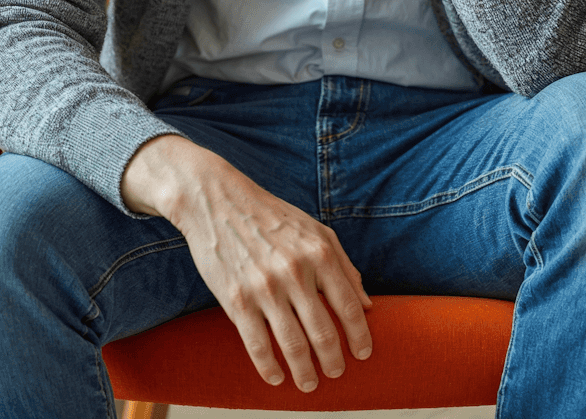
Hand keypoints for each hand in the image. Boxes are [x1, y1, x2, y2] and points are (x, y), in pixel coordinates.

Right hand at [122, 135, 372, 391]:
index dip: (360, 336)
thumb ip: (344, 265)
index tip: (363, 354)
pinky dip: (270, 368)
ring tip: (310, 383)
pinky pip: (258, 346)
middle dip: (334, 361)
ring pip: (294, 346)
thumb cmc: (272, 217)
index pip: (349, 307)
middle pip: (324, 333)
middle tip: (336, 372)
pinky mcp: (237, 300)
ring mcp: (265, 288)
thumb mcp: (315, 230)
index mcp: (319, 252)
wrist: (217, 202)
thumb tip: (367, 305)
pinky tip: (277, 377)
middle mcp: (295, 271)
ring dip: (306, 373)